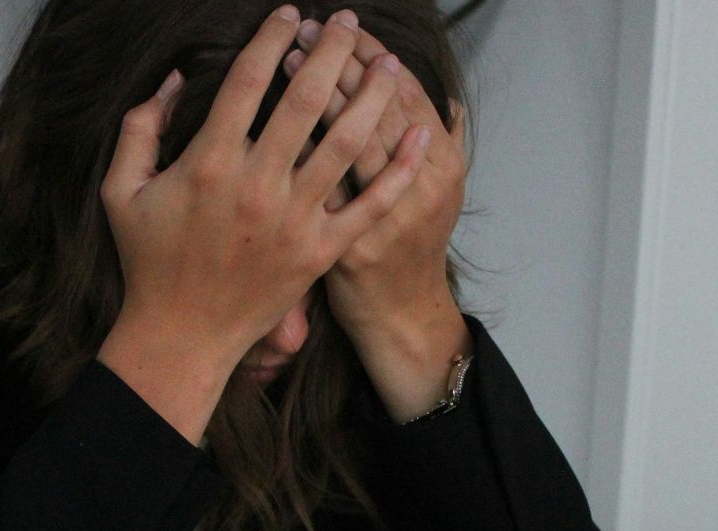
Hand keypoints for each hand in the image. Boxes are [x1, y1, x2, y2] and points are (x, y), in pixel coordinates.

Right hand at [98, 6, 428, 443]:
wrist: (181, 336)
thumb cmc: (150, 262)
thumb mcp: (120, 190)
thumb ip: (140, 128)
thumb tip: (172, 79)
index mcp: (209, 162)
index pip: (248, 81)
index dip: (272, 39)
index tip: (290, 14)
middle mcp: (258, 185)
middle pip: (306, 100)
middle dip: (332, 51)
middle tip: (348, 21)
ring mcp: (295, 220)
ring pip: (346, 143)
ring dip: (372, 95)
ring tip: (389, 63)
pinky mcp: (321, 252)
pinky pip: (370, 204)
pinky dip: (400, 169)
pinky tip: (419, 134)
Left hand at [286, 22, 471, 421]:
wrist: (398, 315)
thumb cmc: (411, 246)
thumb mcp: (442, 193)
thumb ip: (442, 144)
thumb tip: (446, 102)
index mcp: (443, 167)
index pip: (407, 93)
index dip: (374, 56)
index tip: (348, 28)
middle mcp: (419, 189)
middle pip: (374, 107)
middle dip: (338, 61)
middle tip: (309, 27)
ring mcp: (381, 219)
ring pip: (345, 140)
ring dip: (314, 93)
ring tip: (287, 57)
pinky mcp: (339, 247)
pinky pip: (316, 187)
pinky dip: (296, 150)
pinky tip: (270, 119)